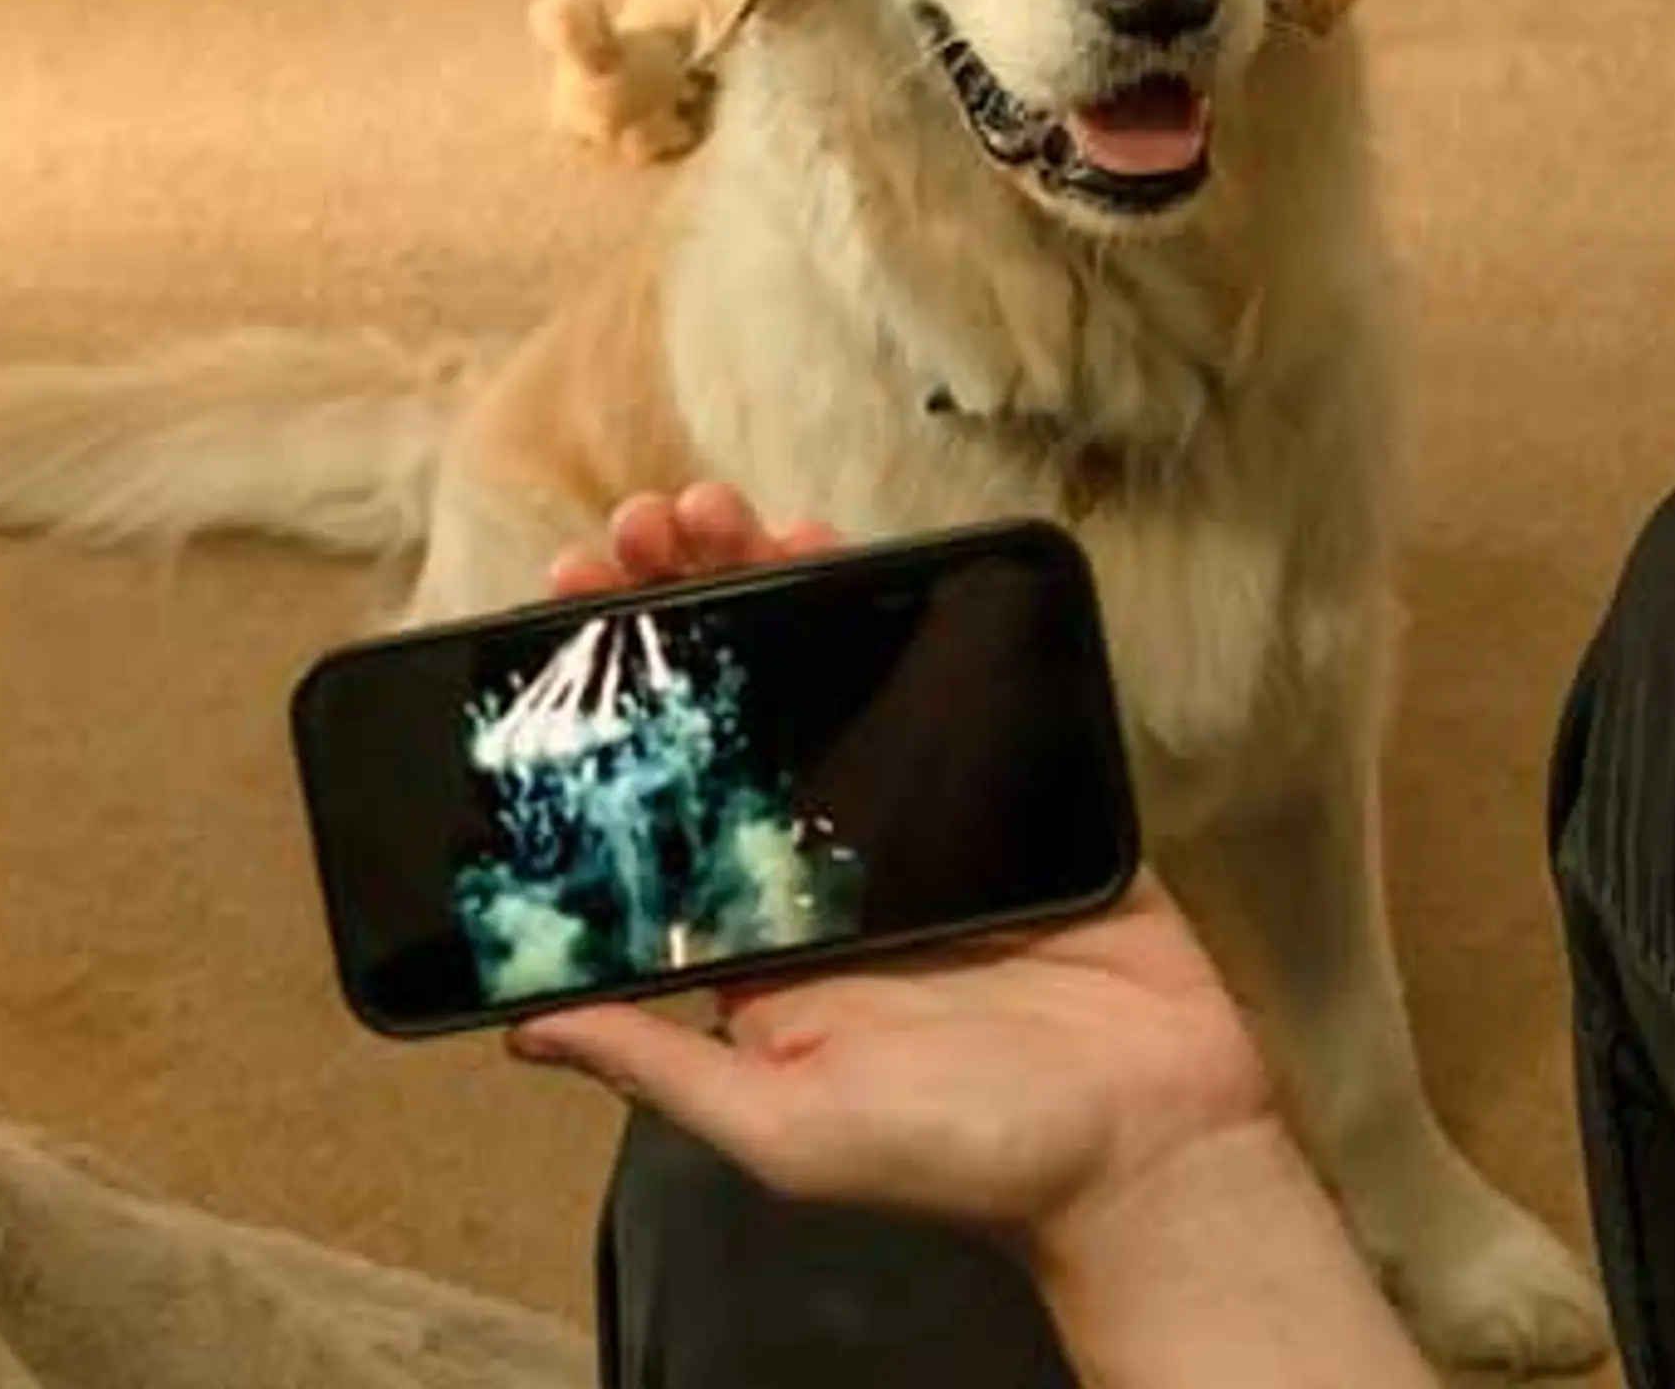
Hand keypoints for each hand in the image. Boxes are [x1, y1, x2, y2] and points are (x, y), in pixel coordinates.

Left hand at [510, 485, 1284, 1238]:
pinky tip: (842, 550)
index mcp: (761, 935)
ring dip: (771, 583)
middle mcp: (827, 864)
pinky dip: (895, 608)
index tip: (561, 611)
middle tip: (636, 529)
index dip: (612, 700)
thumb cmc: (970, 1161)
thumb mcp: (789, 1130)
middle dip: (679, 609)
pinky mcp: (1012, 792)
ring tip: (714, 513)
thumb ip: (662, 1070)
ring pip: (829, 676)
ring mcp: (922, 820)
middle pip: (735, 708)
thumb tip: (523, 1028)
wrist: (1150, 1152)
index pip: (663, 790)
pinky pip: (948, 681)